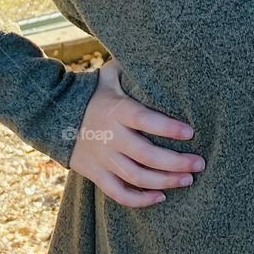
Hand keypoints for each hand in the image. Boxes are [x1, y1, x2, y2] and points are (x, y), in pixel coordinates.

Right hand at [67, 59, 204, 205]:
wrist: (53, 113)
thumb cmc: (93, 92)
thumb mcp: (110, 75)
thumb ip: (133, 69)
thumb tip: (164, 53)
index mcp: (116, 110)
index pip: (145, 119)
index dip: (169, 128)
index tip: (192, 132)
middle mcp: (110, 136)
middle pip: (146, 155)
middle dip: (177, 162)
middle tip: (200, 163)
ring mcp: (102, 157)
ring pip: (137, 177)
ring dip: (165, 182)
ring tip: (188, 180)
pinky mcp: (95, 174)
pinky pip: (118, 194)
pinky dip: (140, 200)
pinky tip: (160, 197)